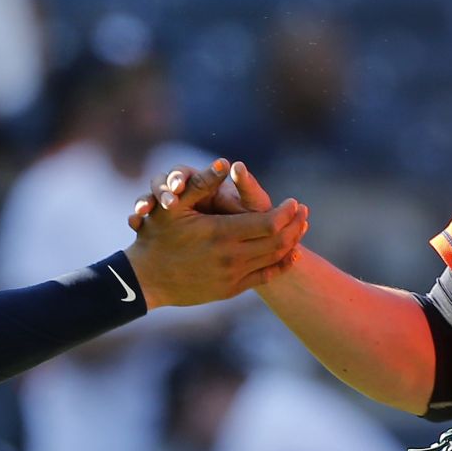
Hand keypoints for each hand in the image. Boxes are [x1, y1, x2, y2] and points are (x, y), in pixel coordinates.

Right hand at [125, 164, 305, 308]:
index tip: (294, 202)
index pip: (268, 224)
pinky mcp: (231, 289)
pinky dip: (281, 265)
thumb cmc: (157, 236)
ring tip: (301, 228)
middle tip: (305, 213)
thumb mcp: (173, 206)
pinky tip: (289, 254)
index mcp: (221, 234)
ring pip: (274, 260)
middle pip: (278, 242)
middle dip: (296, 226)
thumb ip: (201, 183)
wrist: (146, 278)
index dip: (286, 212)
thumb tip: (224, 161)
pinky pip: (265, 277)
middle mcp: (231, 257)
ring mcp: (232, 276)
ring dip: (292, 243)